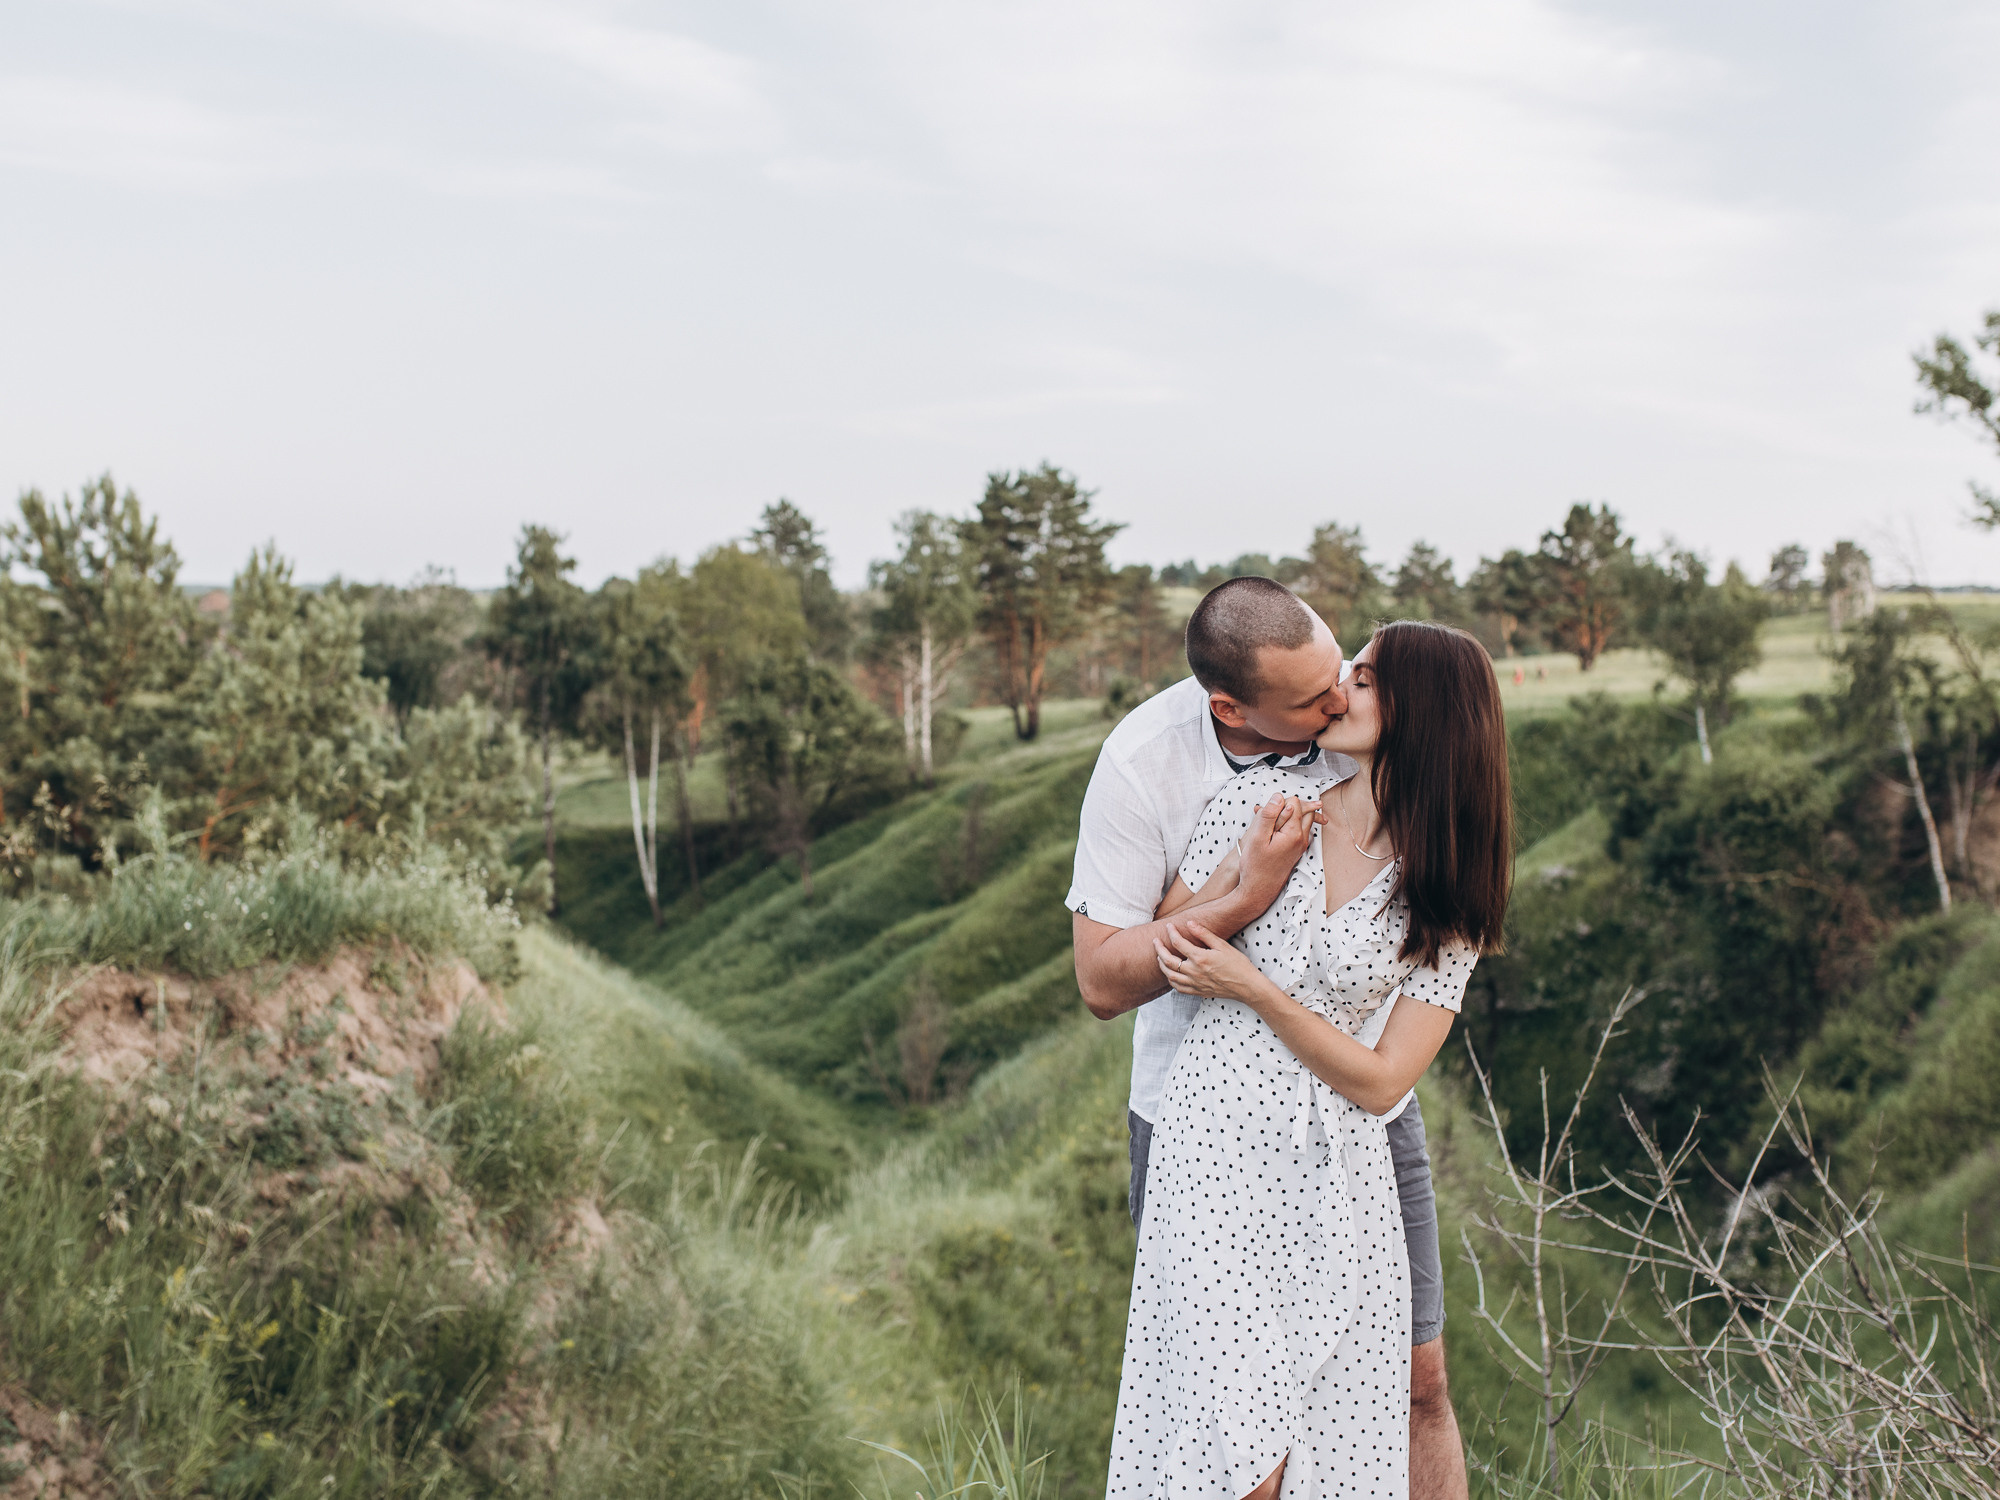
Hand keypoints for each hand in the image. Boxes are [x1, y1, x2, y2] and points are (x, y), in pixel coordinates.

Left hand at [1153, 921, 1267, 1004]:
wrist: (1247, 986)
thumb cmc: (1238, 964)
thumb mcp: (1223, 945)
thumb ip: (1204, 934)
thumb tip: (1190, 923)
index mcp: (1201, 958)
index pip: (1179, 943)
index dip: (1171, 933)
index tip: (1169, 926)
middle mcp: (1195, 972)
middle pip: (1168, 961)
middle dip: (1159, 949)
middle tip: (1155, 941)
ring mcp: (1195, 984)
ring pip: (1170, 976)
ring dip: (1162, 965)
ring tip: (1159, 957)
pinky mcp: (1198, 992)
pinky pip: (1178, 988)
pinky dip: (1171, 980)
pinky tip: (1170, 974)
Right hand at [1236, 795, 1321, 909]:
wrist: (1258, 891)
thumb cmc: (1255, 866)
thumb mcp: (1257, 838)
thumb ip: (1269, 815)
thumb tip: (1278, 796)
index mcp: (1294, 833)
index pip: (1294, 802)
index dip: (1278, 802)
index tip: (1266, 812)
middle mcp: (1302, 838)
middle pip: (1303, 809)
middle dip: (1286, 806)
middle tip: (1267, 813)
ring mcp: (1301, 845)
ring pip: (1301, 819)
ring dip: (1287, 816)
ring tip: (1266, 822)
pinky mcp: (1297, 850)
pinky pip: (1297, 830)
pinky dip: (1287, 826)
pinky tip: (1271, 832)